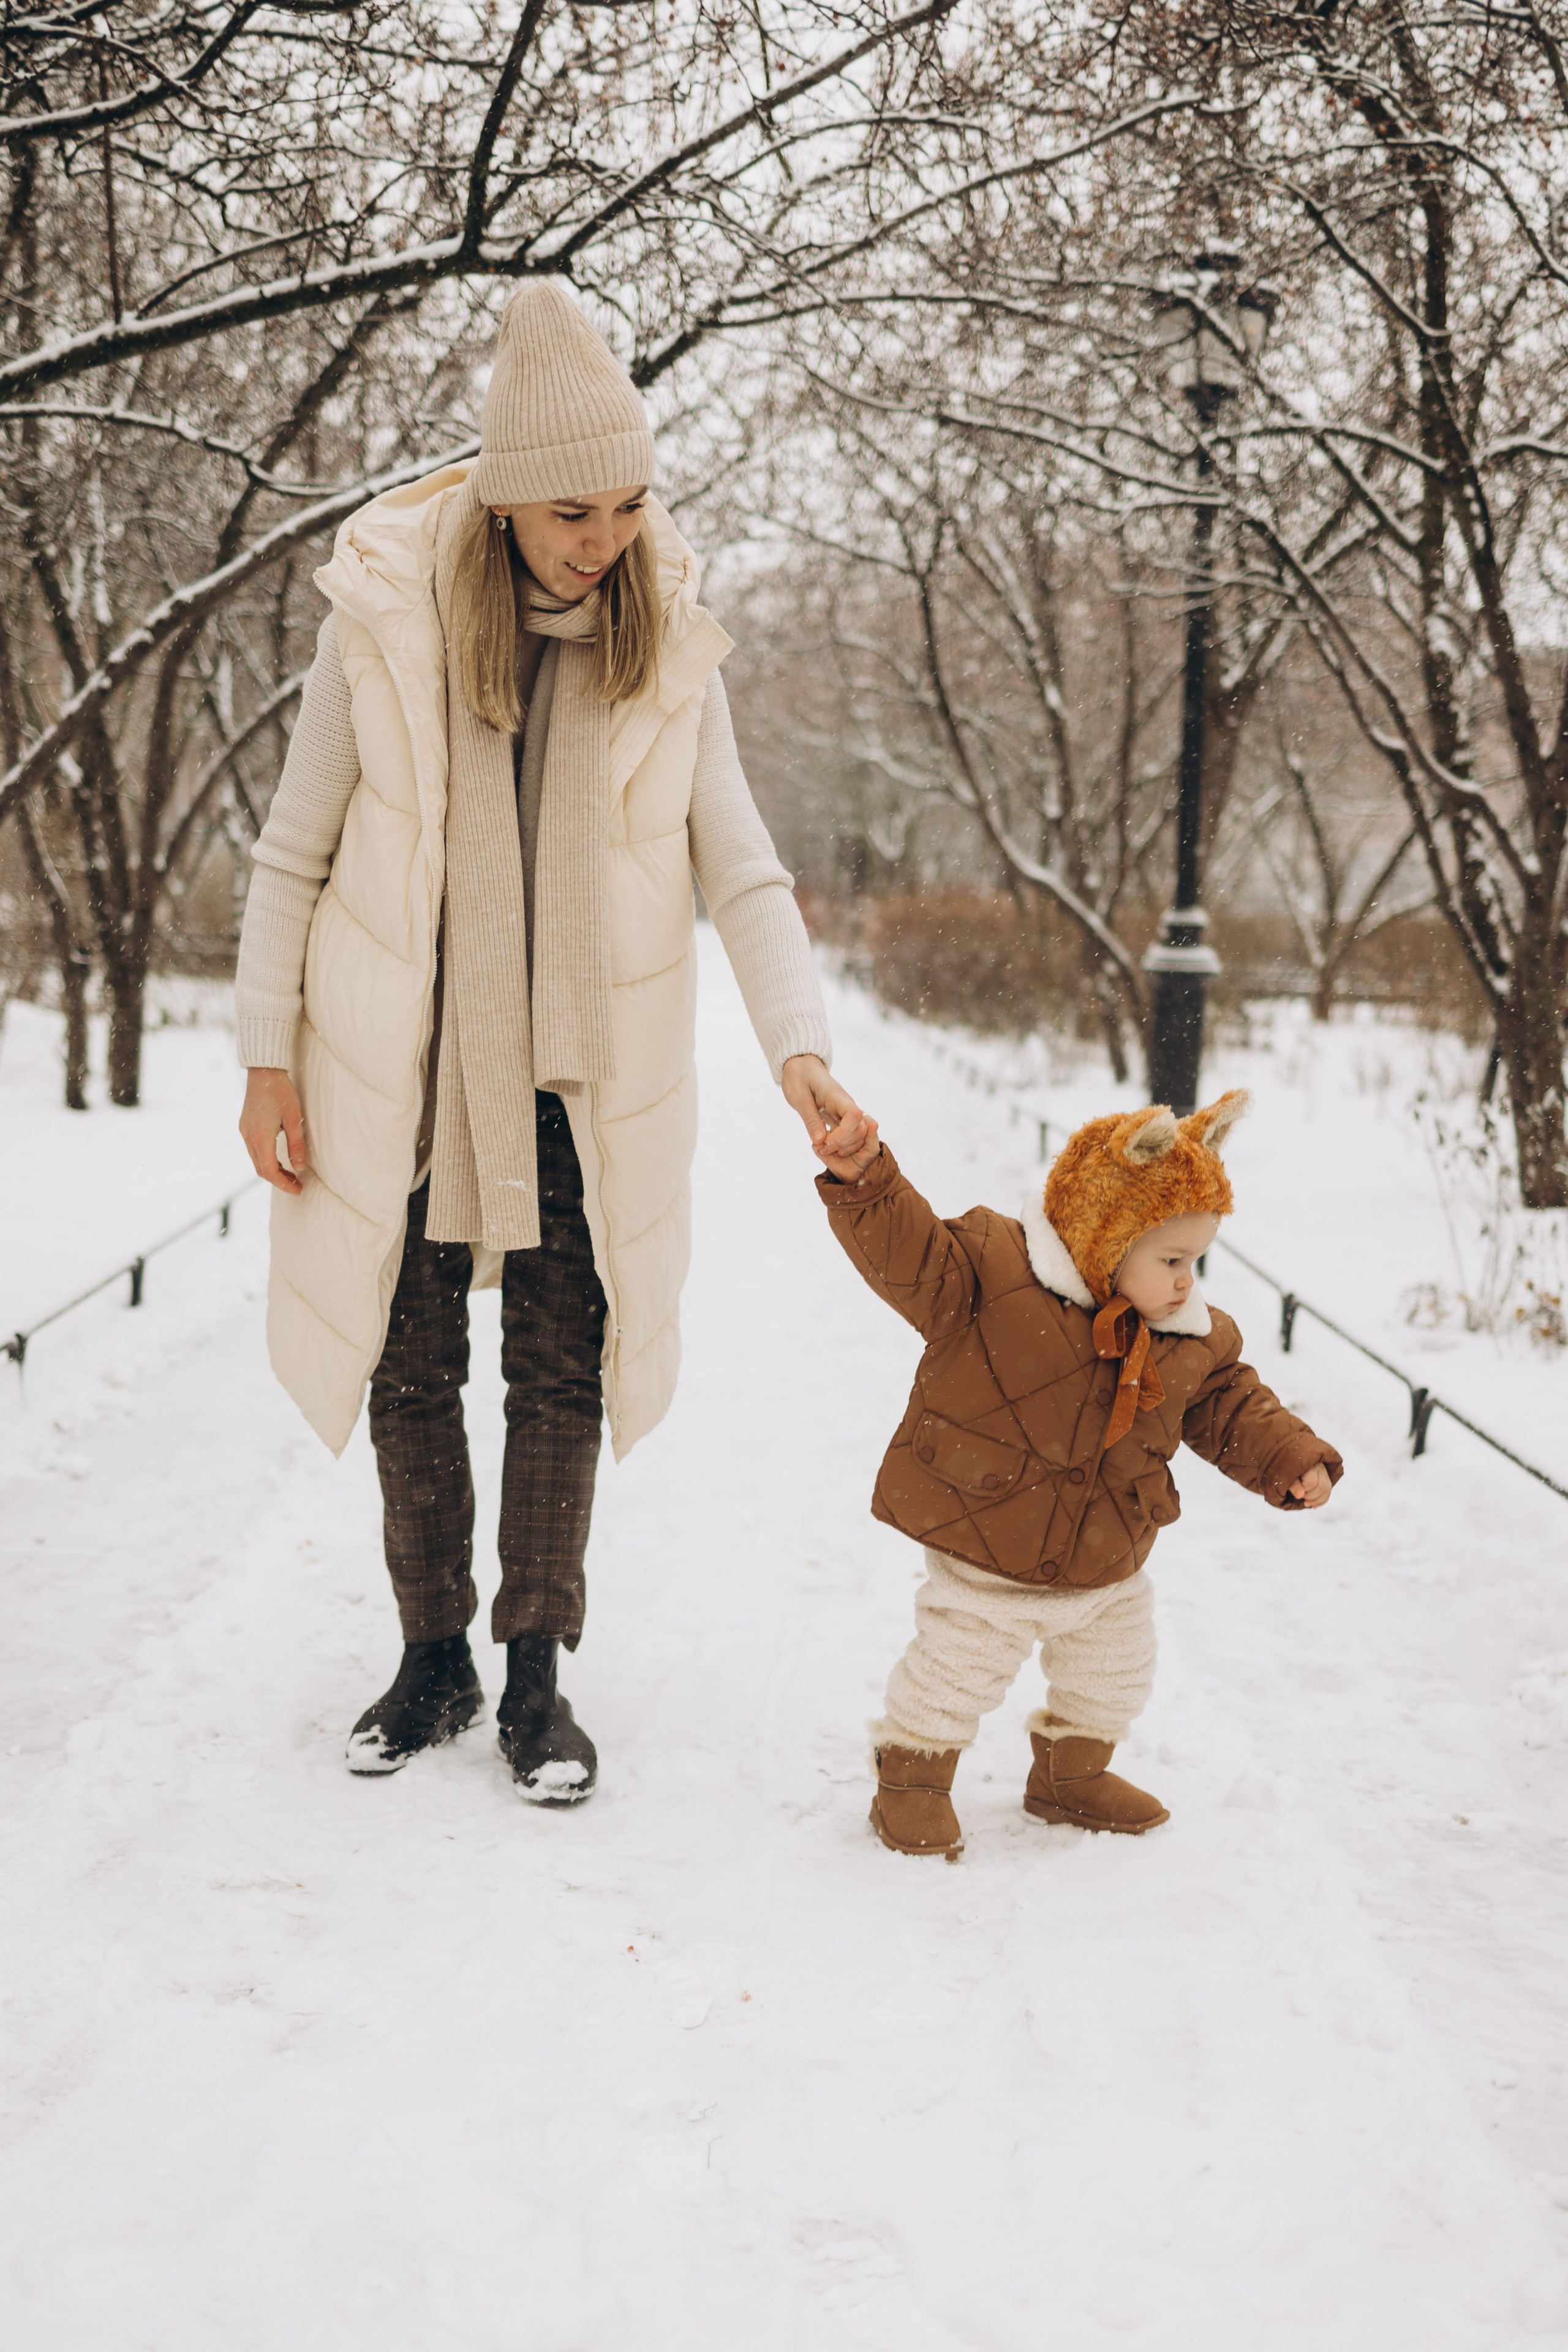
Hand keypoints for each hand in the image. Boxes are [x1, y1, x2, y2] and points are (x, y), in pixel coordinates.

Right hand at [239, 1067, 307, 1195]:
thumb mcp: (295, 1119)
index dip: (284, 1184)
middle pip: (261, 1170)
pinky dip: (266, 1159)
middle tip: (297, 1184)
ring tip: (291, 1173)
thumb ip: (297, 1145)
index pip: (270, 1172)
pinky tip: (279, 1158)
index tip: (298, 1190)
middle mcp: (249, 1137)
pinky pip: (254, 1150)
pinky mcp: (245, 1126)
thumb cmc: (282, 1092)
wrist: (263, 1071)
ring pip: (257, 1161)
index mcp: (261, 1138)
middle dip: (279, 1180)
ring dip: (272, 1170)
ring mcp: (245, 1131)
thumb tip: (300, 1168)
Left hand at [781, 1054, 875, 1168]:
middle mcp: (846, 1104)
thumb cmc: (799, 1076)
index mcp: (837, 1096)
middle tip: (820, 1149)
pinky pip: (848, 1132)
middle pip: (860, 1128)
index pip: (854, 1116)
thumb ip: (810, 1119)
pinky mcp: (840, 1116)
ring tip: (822, 1148)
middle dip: (843, 1144)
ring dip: (843, 1146)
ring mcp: (845, 1111)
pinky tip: (824, 1143)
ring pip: (857, 1133)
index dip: (844, 1134)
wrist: (801, 1065)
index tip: (825, 1143)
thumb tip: (819, 1141)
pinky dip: (839, 1142)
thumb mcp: (799, 1097)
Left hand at [1289, 1463, 1332, 1509]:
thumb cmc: (1283, 1470)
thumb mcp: (1285, 1477)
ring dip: (1317, 1501)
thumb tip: (1300, 1495)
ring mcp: (1323, 1472)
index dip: (1304, 1491)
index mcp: (1308, 1463)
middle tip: (1301, 1499)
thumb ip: (1293, 1485)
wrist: (1285, 1465)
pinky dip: (1321, 1500)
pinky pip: (1327, 1492)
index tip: (1296, 1494)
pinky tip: (1313, 1505)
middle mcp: (1319, 1466)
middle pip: (1321, 1486)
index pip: (1312, 1482)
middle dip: (1311, 1497)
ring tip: (1306, 1503)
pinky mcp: (1325, 1478)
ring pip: (1327, 1489)